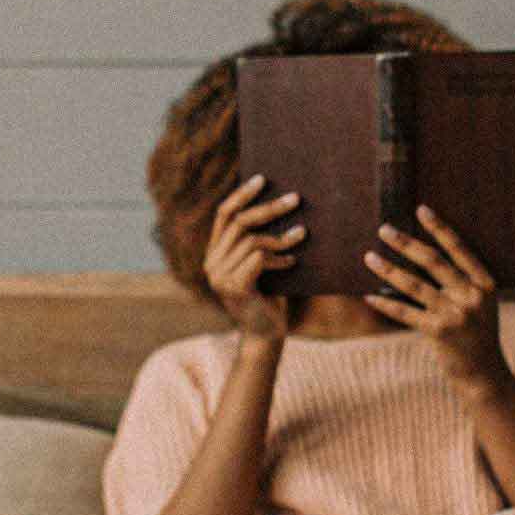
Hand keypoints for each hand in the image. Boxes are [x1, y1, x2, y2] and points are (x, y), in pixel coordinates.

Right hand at [205, 174, 303, 339]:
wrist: (266, 335)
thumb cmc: (269, 297)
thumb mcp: (263, 265)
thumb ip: (260, 241)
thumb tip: (282, 203)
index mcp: (215, 253)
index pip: (224, 214)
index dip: (243, 194)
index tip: (263, 179)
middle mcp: (212, 263)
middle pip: (239, 222)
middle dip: (269, 208)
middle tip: (295, 199)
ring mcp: (220, 276)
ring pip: (251, 241)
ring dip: (281, 236)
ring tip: (302, 235)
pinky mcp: (235, 288)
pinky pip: (258, 260)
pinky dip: (279, 258)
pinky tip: (293, 263)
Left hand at [362, 205, 512, 398]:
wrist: (484, 374)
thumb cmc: (476, 334)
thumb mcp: (480, 304)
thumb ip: (460, 282)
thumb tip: (420, 257)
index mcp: (484, 283)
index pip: (459, 248)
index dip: (440, 228)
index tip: (420, 209)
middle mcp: (471, 296)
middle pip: (433, 262)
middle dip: (406, 243)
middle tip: (384, 229)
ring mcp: (455, 315)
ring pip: (414, 285)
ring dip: (388, 269)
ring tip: (369, 257)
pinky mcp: (439, 333)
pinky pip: (406, 313)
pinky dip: (386, 303)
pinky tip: (370, 295)